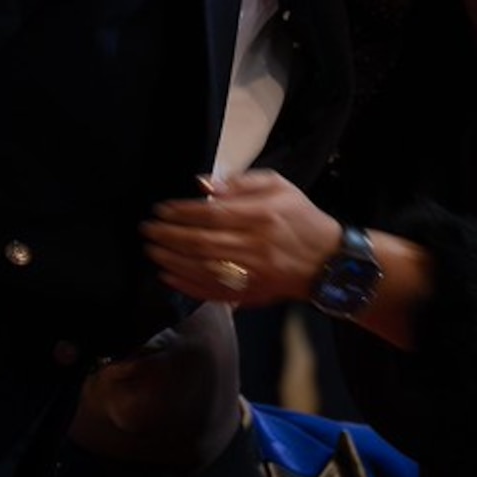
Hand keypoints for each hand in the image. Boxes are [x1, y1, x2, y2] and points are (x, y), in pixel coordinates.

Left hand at [142, 170, 341, 307]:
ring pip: (202, 268)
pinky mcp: (251, 293)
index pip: (211, 214)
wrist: (328, 261)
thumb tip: (203, 185)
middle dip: (168, 237)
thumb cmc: (301, 218)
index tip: (160, 210)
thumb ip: (241, 182)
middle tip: (148, 230)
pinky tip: (168, 277)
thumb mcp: (279, 186)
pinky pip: (212, 292)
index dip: (181, 212)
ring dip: (171, 260)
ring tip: (152, 251)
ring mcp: (252, 274)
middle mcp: (254, 246)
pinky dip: (187, 286)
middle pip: (201, 243)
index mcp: (261, 216)